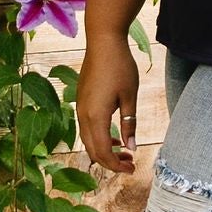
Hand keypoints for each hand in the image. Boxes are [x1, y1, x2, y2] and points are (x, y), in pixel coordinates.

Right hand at [76, 32, 140, 172]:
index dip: (116, 165)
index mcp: (96, 116)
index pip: (103, 151)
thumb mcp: (130, 96)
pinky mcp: (81, 101)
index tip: (132, 169)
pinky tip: (114, 135)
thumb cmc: (120, 66)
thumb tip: (131, 147)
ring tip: (124, 152)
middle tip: (130, 164)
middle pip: (93, 149)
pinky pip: (87, 128)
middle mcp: (83, 115)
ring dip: (105, 150)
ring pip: (88, 140)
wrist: (103, 42)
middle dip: (111, 161)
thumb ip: (129, 123)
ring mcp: (80, 107)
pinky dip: (99, 137)